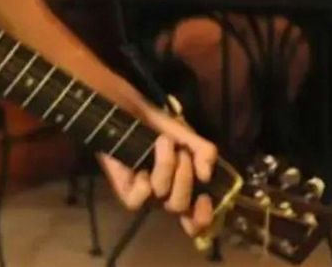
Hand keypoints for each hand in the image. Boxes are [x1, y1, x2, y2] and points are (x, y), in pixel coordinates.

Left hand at [98, 105, 217, 235]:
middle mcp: (166, 197)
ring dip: (166, 165)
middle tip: (181, 151)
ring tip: (163, 142)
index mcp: (185, 189)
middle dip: (184, 176)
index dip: (202, 218)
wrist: (129, 111)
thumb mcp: (188, 136)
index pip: (196, 221)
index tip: (205, 198)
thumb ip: (204, 152)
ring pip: (161, 195)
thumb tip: (206, 175)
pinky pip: (136, 201)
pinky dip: (142, 185)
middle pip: (180, 206)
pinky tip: (141, 169)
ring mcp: (145, 195)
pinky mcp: (125, 190)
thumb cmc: (160, 127)